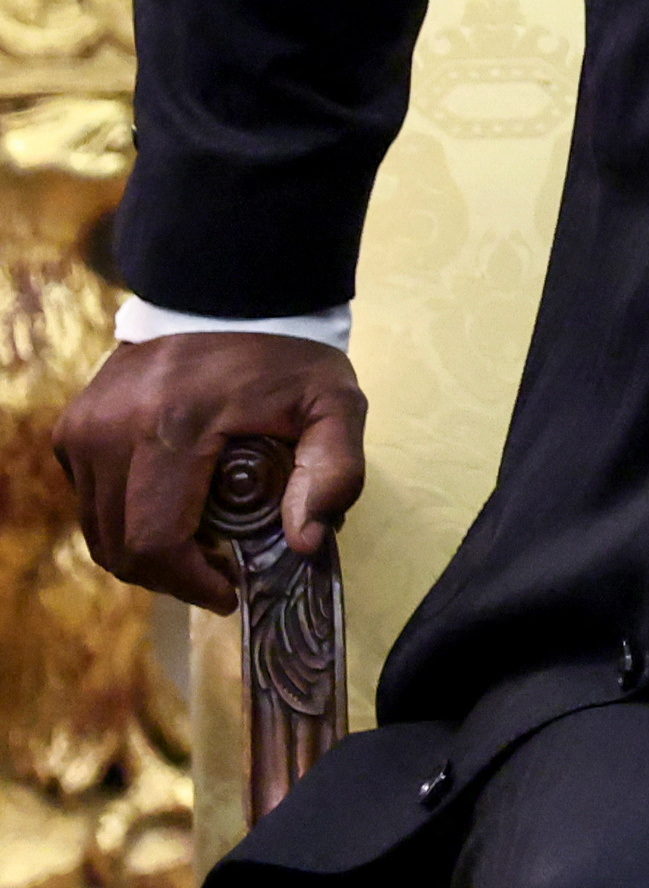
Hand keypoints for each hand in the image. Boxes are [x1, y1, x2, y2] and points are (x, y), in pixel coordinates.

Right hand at [58, 331, 365, 613]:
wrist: (228, 295)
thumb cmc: (287, 357)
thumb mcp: (336, 406)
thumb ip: (334, 472)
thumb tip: (304, 541)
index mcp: (171, 428)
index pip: (156, 541)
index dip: (191, 583)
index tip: (231, 592)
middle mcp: (109, 431)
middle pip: (120, 546)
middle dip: (170, 576)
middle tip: (220, 572)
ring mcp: (82, 429)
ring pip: (97, 531)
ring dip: (146, 553)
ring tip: (200, 546)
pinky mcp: (72, 429)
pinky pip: (90, 501)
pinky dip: (127, 520)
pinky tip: (174, 510)